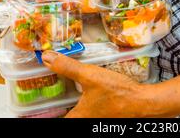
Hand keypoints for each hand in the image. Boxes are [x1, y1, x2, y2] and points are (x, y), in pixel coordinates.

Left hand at [42, 51, 157, 117]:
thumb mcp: (90, 76)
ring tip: (67, 93)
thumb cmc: (117, 92)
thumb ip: (67, 67)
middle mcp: (86, 121)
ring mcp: (97, 120)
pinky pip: (90, 112)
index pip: (57, 119)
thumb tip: (47, 58)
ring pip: (79, 114)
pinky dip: (85, 105)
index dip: (46, 113)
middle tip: (52, 95)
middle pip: (68, 116)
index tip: (36, 106)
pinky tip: (89, 93)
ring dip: (73, 106)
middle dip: (59, 108)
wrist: (143, 102)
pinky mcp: (106, 116)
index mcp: (78, 117)